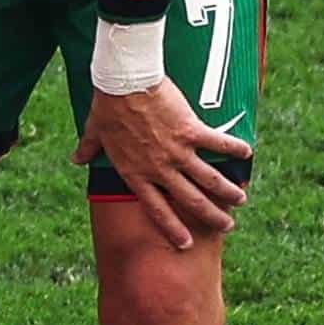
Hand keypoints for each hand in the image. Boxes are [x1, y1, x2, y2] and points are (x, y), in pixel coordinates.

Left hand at [72, 76, 250, 249]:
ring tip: (240, 200)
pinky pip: (218, 144)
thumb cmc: (107, 105)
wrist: (124, 81)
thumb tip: (75, 158)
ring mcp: (177, 152)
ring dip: (228, 192)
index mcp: (136, 172)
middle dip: (212, 216)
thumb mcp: (95, 131)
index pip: (156, 209)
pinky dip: (234, 149)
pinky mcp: (191, 131)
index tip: (186, 243)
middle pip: (191, 201)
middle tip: (227, 225)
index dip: (172, 227)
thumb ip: (88, 149)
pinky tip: (247, 153)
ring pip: (209, 181)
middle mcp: (159, 168)